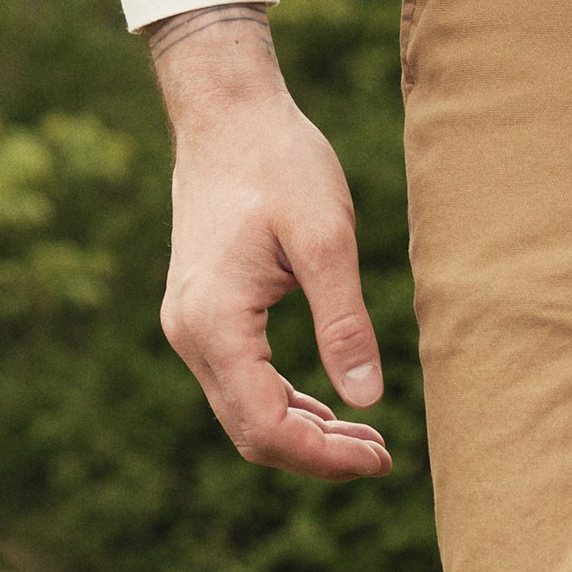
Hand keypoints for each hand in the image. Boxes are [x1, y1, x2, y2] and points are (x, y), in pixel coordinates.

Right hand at [148, 13, 393, 482]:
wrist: (227, 113)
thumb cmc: (279, 161)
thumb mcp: (327, 239)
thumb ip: (345, 324)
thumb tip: (367, 401)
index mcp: (215, 321)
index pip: (266, 426)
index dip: (325, 457)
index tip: (381, 458)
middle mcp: (190, 334)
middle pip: (252, 434)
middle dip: (317, 455)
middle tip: (381, 456)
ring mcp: (189, 327)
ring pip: (245, 416)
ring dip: (304, 436)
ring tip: (366, 439)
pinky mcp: (201, 316)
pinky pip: (241, 386)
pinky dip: (285, 407)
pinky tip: (329, 409)